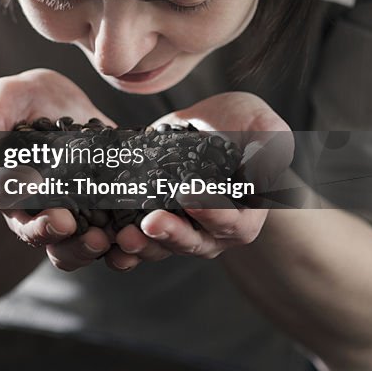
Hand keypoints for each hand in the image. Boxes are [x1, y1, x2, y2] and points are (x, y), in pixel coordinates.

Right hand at [0, 69, 122, 271]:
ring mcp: (66, 214)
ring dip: (84, 249)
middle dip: (56, 236)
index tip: (43, 203)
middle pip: (37, 234)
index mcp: (1, 181)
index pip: (3, 200)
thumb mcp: (6, 98)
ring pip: (69, 247)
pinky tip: (135, 233)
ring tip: (104, 240)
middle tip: (77, 230)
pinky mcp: (98, 213)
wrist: (60, 102)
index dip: (19, 205)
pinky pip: (107, 237)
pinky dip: (119, 240)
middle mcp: (30, 207)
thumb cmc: (24, 98)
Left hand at [110, 92, 293, 267]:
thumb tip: (261, 168)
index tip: (189, 196)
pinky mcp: (148, 220)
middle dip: (171, 235)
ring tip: (123, 237)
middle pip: (193, 243)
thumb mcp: (263, 125)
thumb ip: (269, 146)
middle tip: (151, 222)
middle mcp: (211, 231)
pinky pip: (134, 239)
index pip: (232, 224)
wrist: (205, 123)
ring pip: (160, 247)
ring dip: (141, 246)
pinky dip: (117, 245)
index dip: (213, 213)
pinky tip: (102, 240)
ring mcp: (178, 228)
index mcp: (245, 214)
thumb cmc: (243, 124)